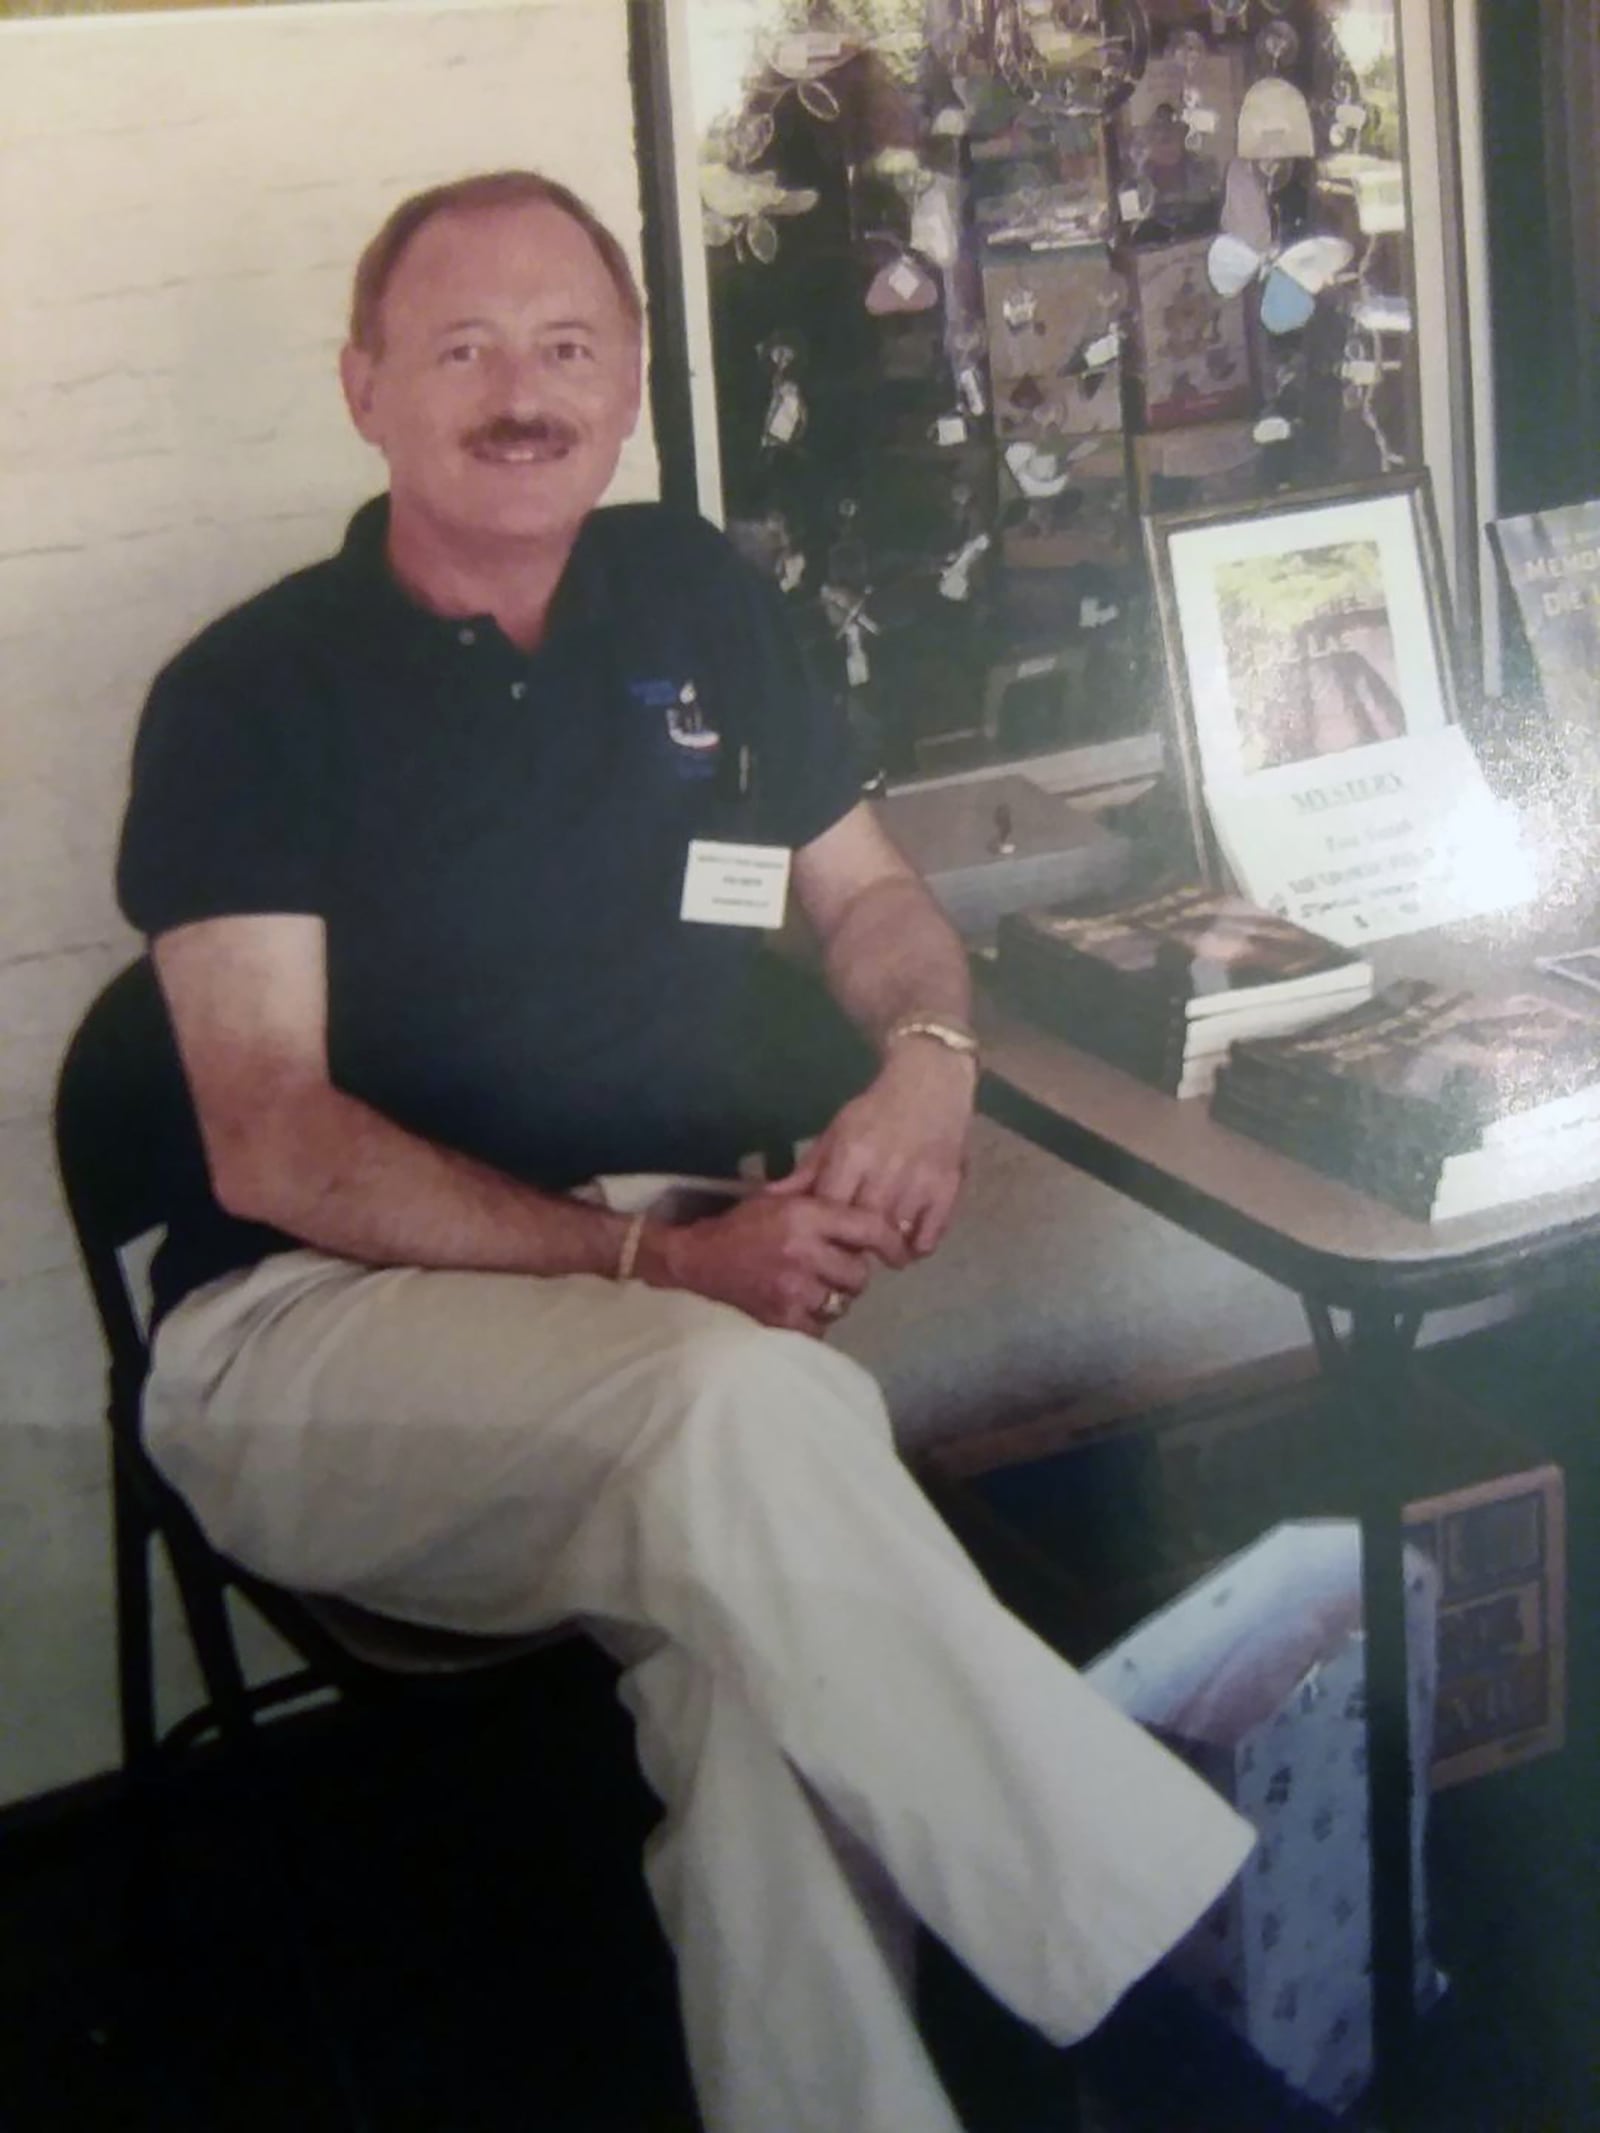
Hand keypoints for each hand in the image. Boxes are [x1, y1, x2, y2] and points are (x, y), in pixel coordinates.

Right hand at [654, 1192, 908, 1336]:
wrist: (695, 1261)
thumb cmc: (742, 1226)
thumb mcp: (780, 1199)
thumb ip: (822, 1205)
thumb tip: (875, 1217)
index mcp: (806, 1215)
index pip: (869, 1228)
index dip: (891, 1243)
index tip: (899, 1255)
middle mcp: (804, 1251)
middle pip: (859, 1274)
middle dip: (850, 1274)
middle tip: (831, 1270)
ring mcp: (793, 1288)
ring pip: (842, 1303)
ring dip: (832, 1298)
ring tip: (810, 1288)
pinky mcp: (781, 1318)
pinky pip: (820, 1326)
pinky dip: (813, 1320)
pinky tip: (796, 1306)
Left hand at [765, 1041, 973, 1255]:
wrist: (931, 1084)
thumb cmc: (876, 1111)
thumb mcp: (837, 1133)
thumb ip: (807, 1170)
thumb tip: (768, 1199)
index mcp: (852, 1155)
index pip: (829, 1209)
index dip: (824, 1230)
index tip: (824, 1237)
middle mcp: (885, 1172)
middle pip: (861, 1229)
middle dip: (854, 1245)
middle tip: (852, 1250)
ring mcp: (919, 1183)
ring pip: (894, 1239)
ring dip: (885, 1251)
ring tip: (879, 1249)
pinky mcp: (947, 1190)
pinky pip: (927, 1238)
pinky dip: (916, 1247)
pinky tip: (908, 1240)